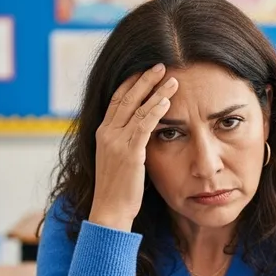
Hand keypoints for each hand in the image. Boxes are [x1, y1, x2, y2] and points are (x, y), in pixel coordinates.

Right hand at [89, 63, 177, 231]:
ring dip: (156, 91)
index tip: (145, 71)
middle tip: (161, 64)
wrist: (109, 211)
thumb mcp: (117, 161)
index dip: (131, 83)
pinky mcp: (129, 153)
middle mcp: (107, 133)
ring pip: (138, 108)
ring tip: (172, 78)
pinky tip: (168, 101)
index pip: (117, 99)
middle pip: (127, 97)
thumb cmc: (118, 190)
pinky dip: (156, 111)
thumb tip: (140, 133)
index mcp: (102, 133)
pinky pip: (144, 126)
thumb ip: (126, 143)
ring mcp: (116, 142)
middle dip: (145, 79)